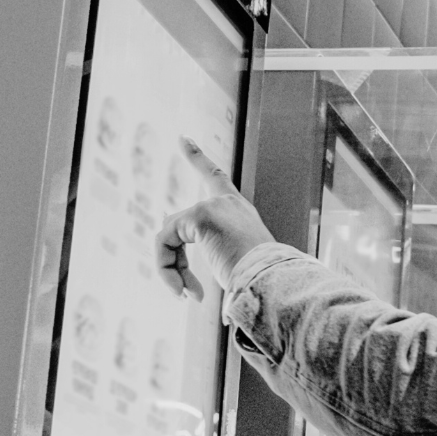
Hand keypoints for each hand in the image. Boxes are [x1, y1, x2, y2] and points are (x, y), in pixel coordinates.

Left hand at [155, 137, 273, 300]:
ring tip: (188, 296)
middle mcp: (226, 202)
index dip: (197, 157)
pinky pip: (165, 243)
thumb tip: (205, 282)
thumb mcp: (239, 266)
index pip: (215, 176)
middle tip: (184, 295)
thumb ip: (220, 262)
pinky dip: (167, 270)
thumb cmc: (261, 281)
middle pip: (177, 224)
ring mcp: (212, 206)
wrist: (272, 280)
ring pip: (168, 238)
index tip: (182, 138)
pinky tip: (185, 292)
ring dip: (172, 272)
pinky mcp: (200, 216)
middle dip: (169, 262)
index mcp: (240, 211)